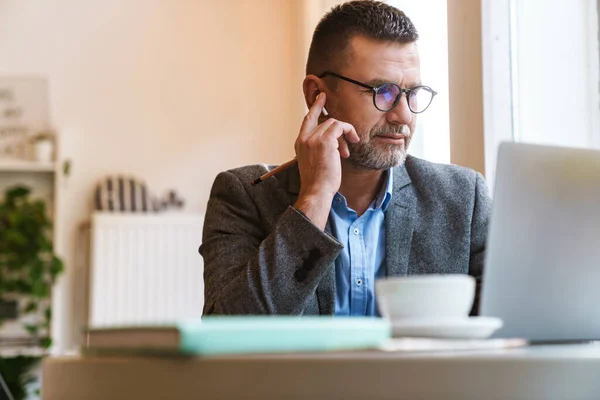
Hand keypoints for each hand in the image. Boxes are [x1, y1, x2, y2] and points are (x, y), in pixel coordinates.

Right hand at [293, 93, 359, 228]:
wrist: (316, 191)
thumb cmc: (318, 182)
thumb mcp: (314, 162)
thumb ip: (320, 149)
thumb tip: (335, 144)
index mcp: (300, 143)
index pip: (307, 119)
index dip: (315, 107)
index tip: (321, 97)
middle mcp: (304, 138)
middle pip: (324, 121)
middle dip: (339, 127)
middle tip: (351, 134)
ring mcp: (313, 138)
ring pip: (333, 123)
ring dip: (344, 135)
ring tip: (347, 151)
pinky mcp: (325, 140)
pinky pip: (340, 126)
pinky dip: (348, 132)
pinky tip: (352, 143)